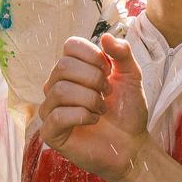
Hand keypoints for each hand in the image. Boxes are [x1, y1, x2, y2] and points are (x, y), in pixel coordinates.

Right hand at [39, 34, 149, 181]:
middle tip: (107, 94)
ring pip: (60, 90)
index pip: (70, 46)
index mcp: (72, 69)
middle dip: (93, 80)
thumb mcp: (131, 76)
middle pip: (63, 66)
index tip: (109, 72)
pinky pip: (58, 115)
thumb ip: (122, 54)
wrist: (131, 145)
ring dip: (90, 100)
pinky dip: (83, 116)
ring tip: (101, 110)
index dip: (93, 56)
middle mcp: (56, 85)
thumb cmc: (127, 111)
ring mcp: (50, 109)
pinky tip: (93, 121)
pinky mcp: (50, 132)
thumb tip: (105, 36)